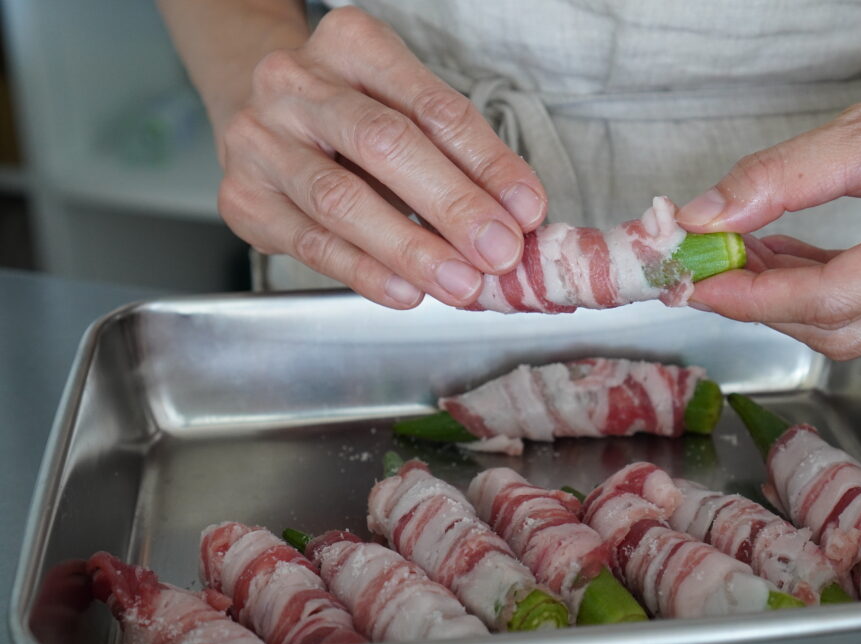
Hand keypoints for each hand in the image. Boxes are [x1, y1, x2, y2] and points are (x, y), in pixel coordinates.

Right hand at [216, 6, 546, 307]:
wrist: (259, 121)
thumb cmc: (349, 121)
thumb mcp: (405, 114)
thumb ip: (458, 158)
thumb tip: (517, 218)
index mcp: (352, 45)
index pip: (433, 107)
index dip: (487, 163)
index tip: (526, 211)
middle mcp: (296, 83)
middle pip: (384, 144)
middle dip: (452, 205)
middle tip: (498, 252)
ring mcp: (260, 140)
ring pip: (341, 199)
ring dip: (411, 249)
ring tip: (460, 283)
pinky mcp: (243, 198)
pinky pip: (311, 243)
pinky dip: (365, 271)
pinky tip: (405, 291)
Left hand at [675, 3, 860, 358]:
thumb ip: (781, 177)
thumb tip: (707, 217)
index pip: (834, 298)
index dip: (754, 299)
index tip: (701, 284)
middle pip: (847, 329)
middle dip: (767, 304)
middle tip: (715, 268)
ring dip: (797, 301)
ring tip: (750, 257)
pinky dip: (837, 295)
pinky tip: (799, 263)